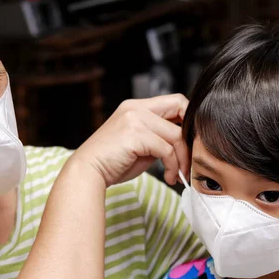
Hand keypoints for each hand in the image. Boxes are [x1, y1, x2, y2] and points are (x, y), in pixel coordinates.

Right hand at [71, 94, 189, 186]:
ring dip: (182, 158)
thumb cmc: (112, 163)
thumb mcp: (140, 145)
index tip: (189, 145)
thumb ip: (158, 138)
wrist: (87, 172)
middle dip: (191, 136)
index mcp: (136, 107)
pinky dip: (172, 166)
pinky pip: (166, 150)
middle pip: (181, 109)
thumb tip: (182, 144)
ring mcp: (135, 119)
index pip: (175, 102)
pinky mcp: (135, 134)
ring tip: (178, 174)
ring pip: (176, 135)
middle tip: (190, 159)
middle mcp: (136, 108)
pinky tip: (168, 176)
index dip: (188, 121)